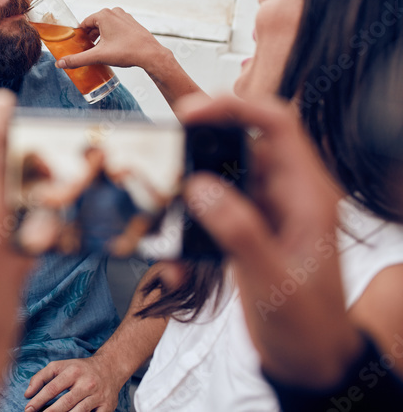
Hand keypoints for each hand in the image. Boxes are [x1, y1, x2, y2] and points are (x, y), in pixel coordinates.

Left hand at [24, 355, 126, 411]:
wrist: (109, 368)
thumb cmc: (79, 369)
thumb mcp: (59, 366)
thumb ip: (41, 377)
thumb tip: (28, 393)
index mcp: (73, 372)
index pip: (52, 388)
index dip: (38, 400)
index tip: (28, 409)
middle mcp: (86, 383)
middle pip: (65, 403)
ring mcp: (97, 396)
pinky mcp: (107, 406)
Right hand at [54, 7, 165, 72]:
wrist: (150, 54)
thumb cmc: (127, 51)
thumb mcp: (98, 56)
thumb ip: (78, 59)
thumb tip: (60, 63)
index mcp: (103, 15)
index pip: (84, 24)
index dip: (79, 36)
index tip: (78, 45)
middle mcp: (114, 12)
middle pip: (94, 25)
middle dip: (90, 37)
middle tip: (87, 50)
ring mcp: (124, 17)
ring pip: (105, 26)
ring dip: (100, 37)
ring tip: (99, 51)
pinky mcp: (131, 23)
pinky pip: (115, 27)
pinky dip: (110, 36)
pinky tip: (111, 48)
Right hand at [178, 95, 361, 387]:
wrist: (310, 364)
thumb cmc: (307, 326)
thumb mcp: (273, 281)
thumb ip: (238, 232)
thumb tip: (199, 186)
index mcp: (307, 194)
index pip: (276, 123)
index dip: (233, 107)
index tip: (188, 113)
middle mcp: (286, 194)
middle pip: (238, 145)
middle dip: (196, 150)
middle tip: (160, 161)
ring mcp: (265, 212)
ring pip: (217, 180)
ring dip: (186, 198)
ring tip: (164, 220)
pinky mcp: (245, 231)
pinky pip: (209, 215)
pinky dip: (187, 234)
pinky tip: (178, 267)